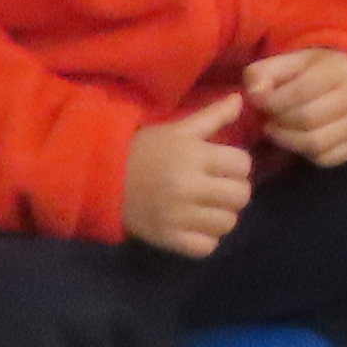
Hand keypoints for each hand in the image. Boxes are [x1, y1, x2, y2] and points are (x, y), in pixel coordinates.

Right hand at [118, 92, 254, 257]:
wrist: (103, 179)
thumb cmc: (145, 150)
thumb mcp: (178, 129)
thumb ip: (213, 116)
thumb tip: (241, 99)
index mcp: (194, 156)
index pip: (242, 165)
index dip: (237, 165)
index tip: (224, 165)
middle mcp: (189, 187)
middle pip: (241, 196)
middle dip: (234, 190)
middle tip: (219, 188)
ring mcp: (179, 216)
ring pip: (227, 223)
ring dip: (222, 215)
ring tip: (208, 207)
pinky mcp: (168, 238)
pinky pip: (206, 247)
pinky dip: (205, 239)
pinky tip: (195, 226)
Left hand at [242, 48, 346, 167]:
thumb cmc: (315, 72)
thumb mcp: (290, 62)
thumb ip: (264, 72)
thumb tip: (255, 94)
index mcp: (340, 69)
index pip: (300, 92)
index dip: (273, 102)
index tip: (260, 103)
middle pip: (307, 119)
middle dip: (279, 122)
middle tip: (268, 119)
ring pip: (315, 143)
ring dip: (287, 140)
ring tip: (277, 130)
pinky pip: (325, 158)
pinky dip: (304, 153)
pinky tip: (297, 139)